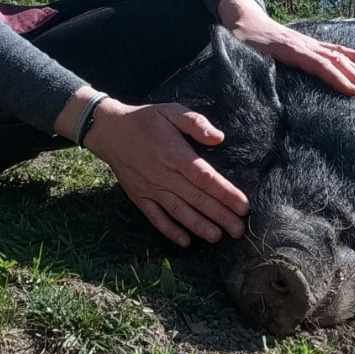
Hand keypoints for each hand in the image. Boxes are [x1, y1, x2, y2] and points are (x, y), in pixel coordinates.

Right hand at [81, 97, 248, 247]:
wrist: (110, 131)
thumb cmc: (146, 120)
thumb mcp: (171, 111)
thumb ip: (195, 123)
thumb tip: (218, 138)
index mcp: (176, 154)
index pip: (206, 178)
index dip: (226, 193)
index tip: (244, 206)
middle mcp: (164, 175)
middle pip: (196, 199)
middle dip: (220, 215)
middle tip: (240, 230)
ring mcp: (150, 189)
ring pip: (179, 211)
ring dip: (199, 226)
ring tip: (218, 237)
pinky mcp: (139, 197)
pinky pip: (156, 218)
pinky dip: (170, 231)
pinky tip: (185, 242)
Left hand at [218, 0, 354, 98]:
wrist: (244, 19)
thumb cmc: (241, 40)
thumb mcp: (242, 55)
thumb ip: (252, 69)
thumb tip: (261, 88)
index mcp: (290, 49)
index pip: (319, 65)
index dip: (336, 79)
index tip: (352, 92)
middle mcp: (305, 45)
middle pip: (336, 61)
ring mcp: (310, 43)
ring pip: (340, 56)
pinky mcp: (311, 44)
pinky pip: (336, 50)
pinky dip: (354, 56)